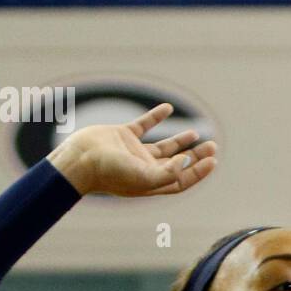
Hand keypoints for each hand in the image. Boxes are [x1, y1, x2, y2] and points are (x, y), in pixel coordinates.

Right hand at [49, 103, 216, 196]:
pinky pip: (143, 125)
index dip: (198, 172)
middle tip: (212, 146)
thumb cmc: (109, 173)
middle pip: (176, 163)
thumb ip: (167, 174)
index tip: (212, 160)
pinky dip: (156, 116)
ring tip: (197, 133)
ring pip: (163, 147)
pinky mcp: (122, 135)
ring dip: (180, 141)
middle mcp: (144, 168)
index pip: (180, 180)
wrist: (78, 159)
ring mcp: (133, 152)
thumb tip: (187, 162)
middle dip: (195, 156)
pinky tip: (168, 108)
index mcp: (150, 182)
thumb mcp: (142, 177)